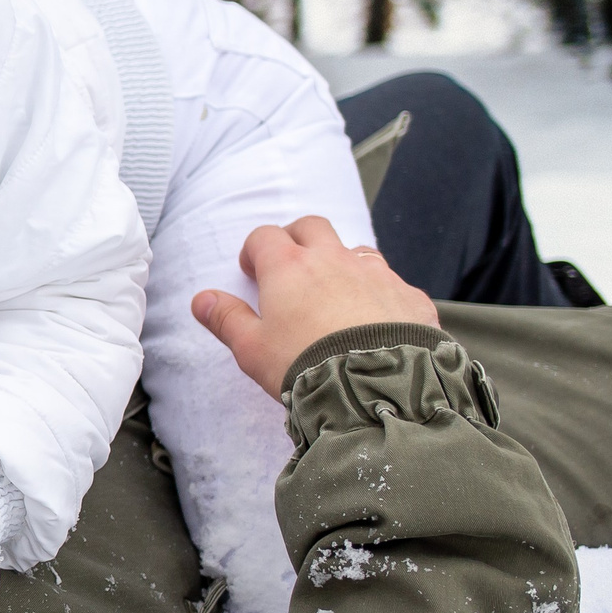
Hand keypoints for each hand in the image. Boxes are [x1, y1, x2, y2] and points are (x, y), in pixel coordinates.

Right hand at [192, 217, 438, 399]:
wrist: (376, 386)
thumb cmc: (306, 365)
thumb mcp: (252, 349)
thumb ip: (227, 320)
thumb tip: (201, 299)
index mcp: (289, 268)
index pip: (265, 237)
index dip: (255, 251)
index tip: (252, 271)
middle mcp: (334, 260)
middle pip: (312, 227)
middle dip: (298, 238)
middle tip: (291, 265)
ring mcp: (376, 274)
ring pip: (356, 250)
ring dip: (343, 263)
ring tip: (337, 296)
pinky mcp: (409, 296)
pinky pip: (393, 284)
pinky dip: (380, 294)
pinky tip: (378, 322)